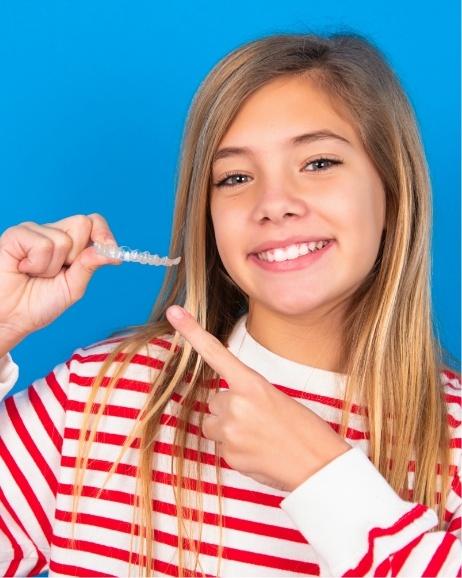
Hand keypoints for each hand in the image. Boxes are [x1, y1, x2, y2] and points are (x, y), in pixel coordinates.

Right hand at [0, 214, 118, 353]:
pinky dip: (37, 264)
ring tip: (35, 274)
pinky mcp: (16, 234)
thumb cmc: (38, 303)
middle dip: (76, 255)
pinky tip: (23, 268)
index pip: (94, 222)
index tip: (111, 250)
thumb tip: (113, 253)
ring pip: (63, 239)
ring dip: (52, 267)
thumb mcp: (73, 287)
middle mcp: (53, 232)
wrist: (10, 317)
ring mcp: (34, 231)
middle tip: (58, 272)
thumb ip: (90, 266)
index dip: (104, 233)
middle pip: (82, 224)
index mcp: (71, 243)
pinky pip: (42, 244)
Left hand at [166, 305, 350, 491]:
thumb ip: (247, 396)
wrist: (319, 464)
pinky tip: (259, 454)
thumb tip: (225, 410)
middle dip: (230, 411)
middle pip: (214, 402)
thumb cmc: (305, 429)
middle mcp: (236, 403)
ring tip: (259, 438)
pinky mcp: (229, 455)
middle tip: (259, 422)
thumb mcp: (277, 399)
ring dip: (228, 431)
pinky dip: (236, 451)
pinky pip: (221, 448)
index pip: (215, 352)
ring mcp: (230, 430)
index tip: (173, 312)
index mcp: (252, 383)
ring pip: (212, 426)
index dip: (191, 331)